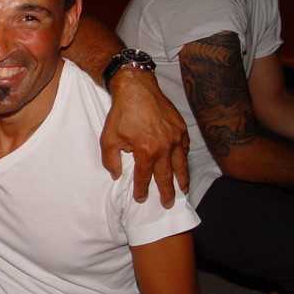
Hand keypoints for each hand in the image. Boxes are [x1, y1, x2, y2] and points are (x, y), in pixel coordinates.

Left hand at [101, 70, 189, 207]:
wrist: (137, 89)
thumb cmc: (121, 113)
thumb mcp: (108, 138)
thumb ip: (111, 160)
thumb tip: (117, 176)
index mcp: (146, 151)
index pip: (145, 178)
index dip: (142, 190)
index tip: (141, 199)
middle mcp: (165, 147)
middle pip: (167, 176)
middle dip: (167, 192)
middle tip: (168, 204)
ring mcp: (176, 138)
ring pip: (181, 165)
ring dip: (182, 179)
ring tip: (183, 190)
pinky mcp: (181, 128)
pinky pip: (185, 149)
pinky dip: (184, 160)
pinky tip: (183, 165)